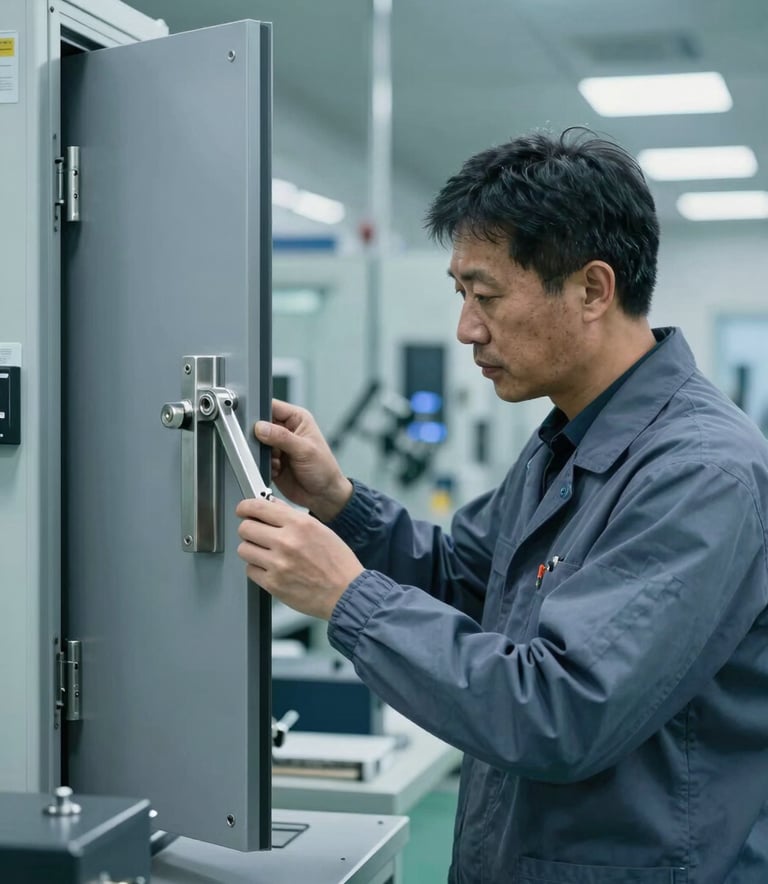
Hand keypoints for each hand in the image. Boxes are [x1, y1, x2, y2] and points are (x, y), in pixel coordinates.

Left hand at [236, 497, 363, 619]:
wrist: (346, 593)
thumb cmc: (338, 563)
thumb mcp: (320, 529)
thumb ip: (292, 516)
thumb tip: (272, 506)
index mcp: (299, 524)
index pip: (258, 508)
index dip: (245, 507)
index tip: (243, 510)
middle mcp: (286, 542)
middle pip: (245, 528)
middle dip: (249, 529)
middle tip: (257, 533)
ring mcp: (278, 564)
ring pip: (244, 549)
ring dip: (252, 549)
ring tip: (266, 552)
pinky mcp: (273, 584)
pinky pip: (250, 570)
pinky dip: (257, 568)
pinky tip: (271, 568)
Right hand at [254, 399, 352, 521]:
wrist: (323, 496)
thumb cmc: (324, 469)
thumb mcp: (304, 449)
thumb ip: (281, 437)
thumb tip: (261, 427)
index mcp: (297, 419)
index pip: (272, 406)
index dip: (260, 412)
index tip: (254, 423)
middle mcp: (286, 430)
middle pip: (260, 426)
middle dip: (260, 438)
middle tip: (268, 448)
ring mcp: (278, 446)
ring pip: (257, 444)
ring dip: (263, 455)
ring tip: (277, 461)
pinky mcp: (272, 461)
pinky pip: (258, 460)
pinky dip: (264, 466)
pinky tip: (277, 470)